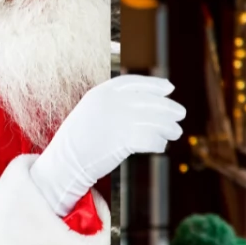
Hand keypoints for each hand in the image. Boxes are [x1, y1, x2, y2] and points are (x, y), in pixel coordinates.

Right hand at [30, 75, 184, 215]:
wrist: (64, 162)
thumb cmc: (77, 140)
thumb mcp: (90, 111)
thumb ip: (112, 103)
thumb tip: (142, 103)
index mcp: (101, 92)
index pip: (134, 82)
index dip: (154, 85)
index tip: (169, 88)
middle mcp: (111, 103)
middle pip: (149, 101)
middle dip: (168, 108)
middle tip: (181, 114)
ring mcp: (117, 120)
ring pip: (153, 120)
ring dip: (168, 127)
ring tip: (175, 132)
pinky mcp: (123, 140)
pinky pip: (149, 139)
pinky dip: (158, 142)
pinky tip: (161, 146)